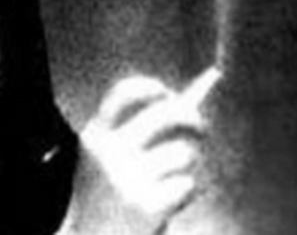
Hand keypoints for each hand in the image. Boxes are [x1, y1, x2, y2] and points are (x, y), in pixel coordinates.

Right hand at [63, 67, 220, 233]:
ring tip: (166, 186)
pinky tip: (163, 209)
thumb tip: (184, 109)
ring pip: (184, 153)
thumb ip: (136, 135)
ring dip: (185, 167)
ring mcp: (129, 178)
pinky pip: (187, 184)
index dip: (150, 88)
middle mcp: (110, 151)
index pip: (124, 93)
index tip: (168, 94)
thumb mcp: (108, 163)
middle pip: (167, 113)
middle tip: (201, 127)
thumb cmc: (106, 201)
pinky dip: (183, 194)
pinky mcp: (147, 204)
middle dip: (192, 117)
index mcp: (94, 137)